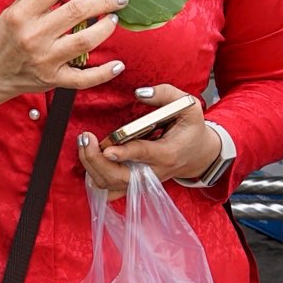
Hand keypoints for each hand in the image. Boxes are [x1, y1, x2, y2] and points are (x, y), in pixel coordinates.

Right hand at [0, 0, 129, 95]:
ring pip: (85, 40)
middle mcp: (33, 36)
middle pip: (76, 11)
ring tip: (113, 19)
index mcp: (21, 14)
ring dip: (105, 28)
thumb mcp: (12, 11)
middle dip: (103, 0)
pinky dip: (104, 73)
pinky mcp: (52, 79)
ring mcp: (44, 60)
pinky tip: (118, 65)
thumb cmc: (3, 37)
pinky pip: (84, 78)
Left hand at [81, 85, 220, 188]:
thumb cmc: (191, 129)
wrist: (197, 155)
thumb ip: (166, 95)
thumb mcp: (188, 107)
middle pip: (119, 176)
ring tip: (84, 144)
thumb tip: (140, 93)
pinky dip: (96, 178)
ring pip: (110, 185)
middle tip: (85, 138)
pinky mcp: (134, 185)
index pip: (144, 154)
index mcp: (167, 153)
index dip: (124, 152)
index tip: (107, 149)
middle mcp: (153, 172)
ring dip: (92, 167)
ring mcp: (142, 182)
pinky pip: (110, 190)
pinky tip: (89, 160)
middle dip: (97, 161)